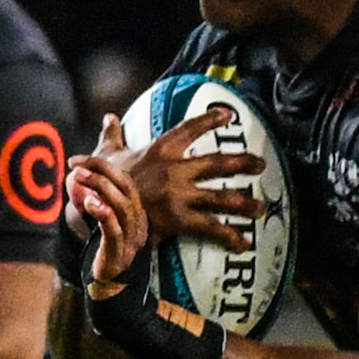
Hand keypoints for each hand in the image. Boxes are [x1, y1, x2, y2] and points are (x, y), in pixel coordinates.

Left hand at [65, 125, 147, 293]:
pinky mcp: (119, 253)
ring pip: (122, 206)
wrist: (110, 285)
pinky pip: (114, 230)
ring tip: (81, 178)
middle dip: (101, 172)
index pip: (124, 180)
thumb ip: (92, 196)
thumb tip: (75, 173)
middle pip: (126, 188)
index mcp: (136, 212)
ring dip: (100, 188)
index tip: (77, 160)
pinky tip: (90, 202)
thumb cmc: (104, 248)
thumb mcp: (102, 218)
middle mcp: (138, 222)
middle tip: (78, 166)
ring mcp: (131, 238)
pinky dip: (103, 213)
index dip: (102, 165)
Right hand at [104, 105, 266, 251]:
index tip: (228, 115)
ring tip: (261, 208)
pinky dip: (229, 236)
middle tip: (261, 164)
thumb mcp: (105, 154)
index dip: (210, 119)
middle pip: (217, 163)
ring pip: (220, 197)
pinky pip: (209, 228)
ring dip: (244, 203)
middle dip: (243, 163)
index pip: (190, 129)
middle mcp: (174, 170)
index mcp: (159, 150)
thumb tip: (109, 117)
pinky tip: (244, 243)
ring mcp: (178, 195)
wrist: (97, 210)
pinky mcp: (178, 219)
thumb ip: (112, 135)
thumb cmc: (101, 182)